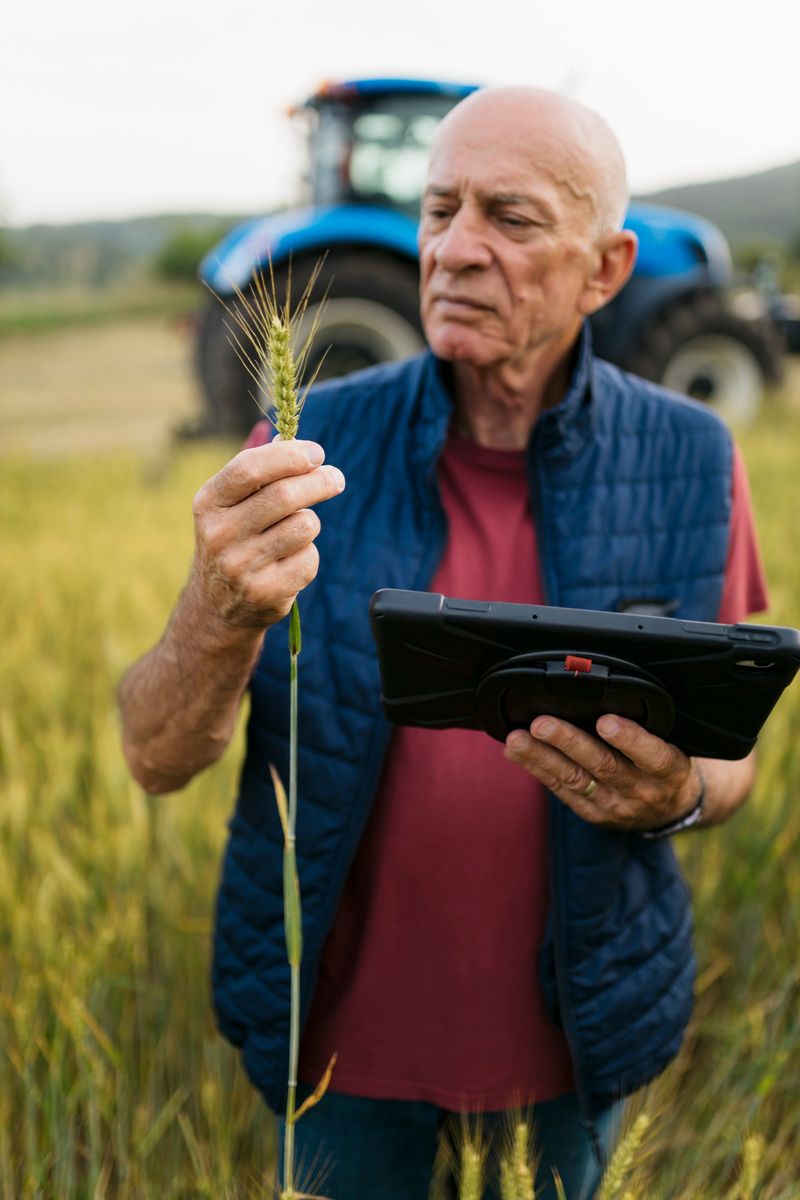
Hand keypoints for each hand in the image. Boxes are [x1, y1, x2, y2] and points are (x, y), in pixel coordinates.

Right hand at [189, 439, 344, 629]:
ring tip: (295, 530)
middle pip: (285, 495)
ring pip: (304, 526)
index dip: (289, 456)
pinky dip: (308, 555)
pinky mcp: (265, 592)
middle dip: (319, 481)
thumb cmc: (233, 538)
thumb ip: (259, 472)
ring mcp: (241, 566)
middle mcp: (219, 534)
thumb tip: (297, 444)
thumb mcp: (230, 504)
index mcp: (208, 503)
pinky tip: (289, 561)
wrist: (216, 605)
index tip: (317, 453)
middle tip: (335, 478)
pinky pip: (309, 559)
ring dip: (310, 522)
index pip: (250, 469)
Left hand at [504, 714, 702, 831]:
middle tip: (542, 724)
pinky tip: (516, 752)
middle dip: (569, 742)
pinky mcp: (591, 813)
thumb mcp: (673, 745)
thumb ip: (648, 728)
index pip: (652, 755)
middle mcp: (641, 791)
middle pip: (603, 766)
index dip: (630, 739)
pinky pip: (560, 790)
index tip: (606, 721)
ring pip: (574, 779)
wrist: (670, 810)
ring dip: (542, 757)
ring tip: (518, 739)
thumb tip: (607, 694)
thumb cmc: (665, 766)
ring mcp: (614, 806)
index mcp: (669, 770)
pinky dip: (536, 768)